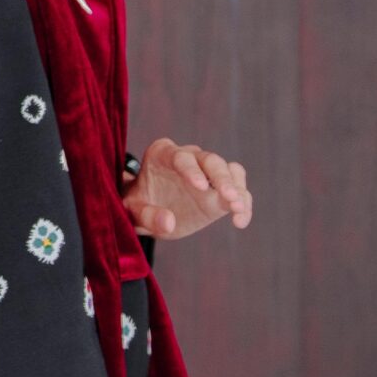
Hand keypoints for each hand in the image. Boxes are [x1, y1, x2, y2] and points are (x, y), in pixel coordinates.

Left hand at [123, 138, 251, 239]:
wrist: (149, 211)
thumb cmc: (138, 205)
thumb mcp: (133, 211)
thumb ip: (147, 216)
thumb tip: (169, 222)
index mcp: (163, 153)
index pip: (180, 156)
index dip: (191, 169)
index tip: (200, 186)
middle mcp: (189, 158)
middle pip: (210, 160)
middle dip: (221, 177)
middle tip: (228, 196)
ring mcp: (208, 174)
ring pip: (230, 170)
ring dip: (237, 188)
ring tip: (237, 208)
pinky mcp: (221, 191)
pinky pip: (239, 192)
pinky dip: (243, 204)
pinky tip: (240, 221)